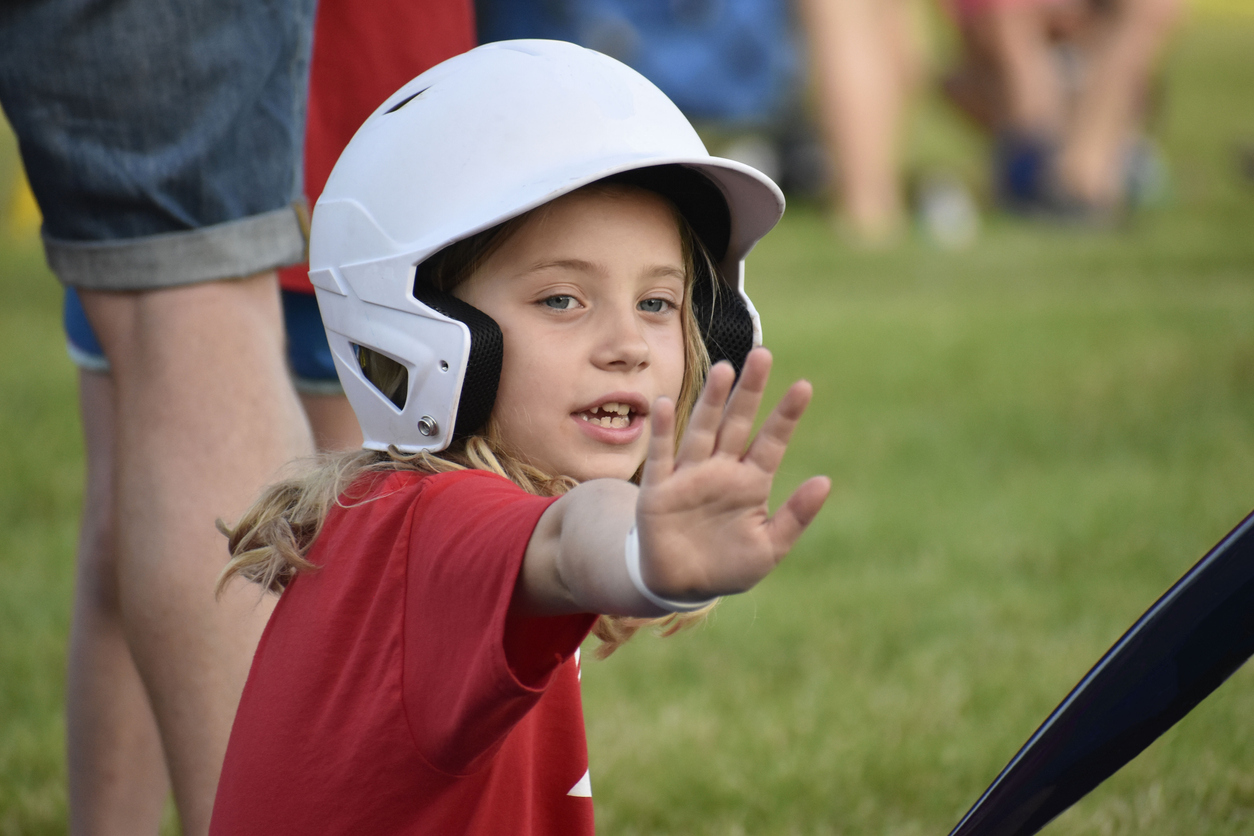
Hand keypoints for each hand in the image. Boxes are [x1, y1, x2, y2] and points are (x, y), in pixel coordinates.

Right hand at [636, 347, 830, 601]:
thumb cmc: (729, 567)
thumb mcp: (770, 548)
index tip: (804, 386)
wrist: (681, 586)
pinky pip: (662, 456)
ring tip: (724, 369)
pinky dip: (664, 431)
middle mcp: (721, 471)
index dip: (786, 415)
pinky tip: (668, 404)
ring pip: (702, 430)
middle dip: (749, 392)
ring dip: (711, 402)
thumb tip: (825, 481)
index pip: (772, 441)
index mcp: (751, 483)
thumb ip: (796, 516)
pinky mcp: (659, 490)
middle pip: (737, 423)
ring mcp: (690, 476)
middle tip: (763, 355)